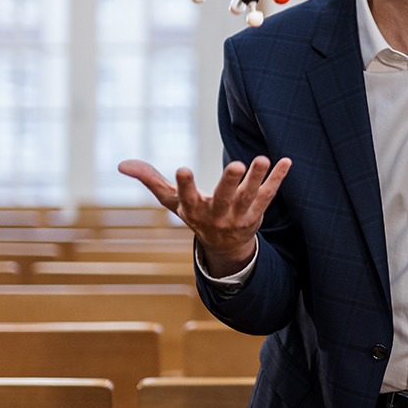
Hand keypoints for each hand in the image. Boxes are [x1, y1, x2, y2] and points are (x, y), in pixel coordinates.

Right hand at [118, 157, 290, 276]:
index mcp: (193, 210)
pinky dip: (278, 179)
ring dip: (257, 179)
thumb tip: (121, 163)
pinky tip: (286, 162)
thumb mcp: (172, 201)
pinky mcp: (257, 214)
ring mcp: (239, 216)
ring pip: (249, 197)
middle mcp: (217, 215)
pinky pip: (269, 195)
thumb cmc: (195, 214)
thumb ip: (150, 180)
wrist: (224, 247)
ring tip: (263, 159)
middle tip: (236, 164)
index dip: (184, 185)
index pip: (187, 198)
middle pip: (224, 199)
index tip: (182, 169)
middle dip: (230, 182)